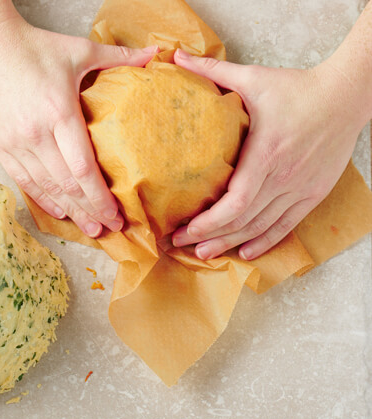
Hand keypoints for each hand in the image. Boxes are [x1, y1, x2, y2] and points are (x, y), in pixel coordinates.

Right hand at [0, 16, 154, 236]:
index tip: (116, 214)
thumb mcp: (78, 49)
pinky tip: (57, 211)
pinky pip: (21, 179)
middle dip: (89, 210)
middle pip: (66, 184)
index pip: (82, 167)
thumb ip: (118, 57)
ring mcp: (14, 141)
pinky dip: (41, 198)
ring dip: (68, 210)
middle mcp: (35, 133)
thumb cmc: (32, 46)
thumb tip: (155, 56)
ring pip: (44, 186)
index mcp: (59, 112)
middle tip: (108, 229)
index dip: (100, 196)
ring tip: (87, 228)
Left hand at [171, 49, 367, 259]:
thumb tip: (178, 57)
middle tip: (181, 246)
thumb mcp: (254, 77)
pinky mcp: (314, 192)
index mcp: (267, 154)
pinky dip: (266, 240)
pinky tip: (246, 251)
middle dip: (210, 238)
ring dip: (232, 244)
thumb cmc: (298, 88)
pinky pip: (287, 225)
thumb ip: (214, 70)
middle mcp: (284, 177)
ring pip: (263, 227)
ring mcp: (301, 188)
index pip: (236, 203)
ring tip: (204, 254)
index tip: (183, 230)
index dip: (209, 223)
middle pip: (244, 221)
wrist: (347, 96)